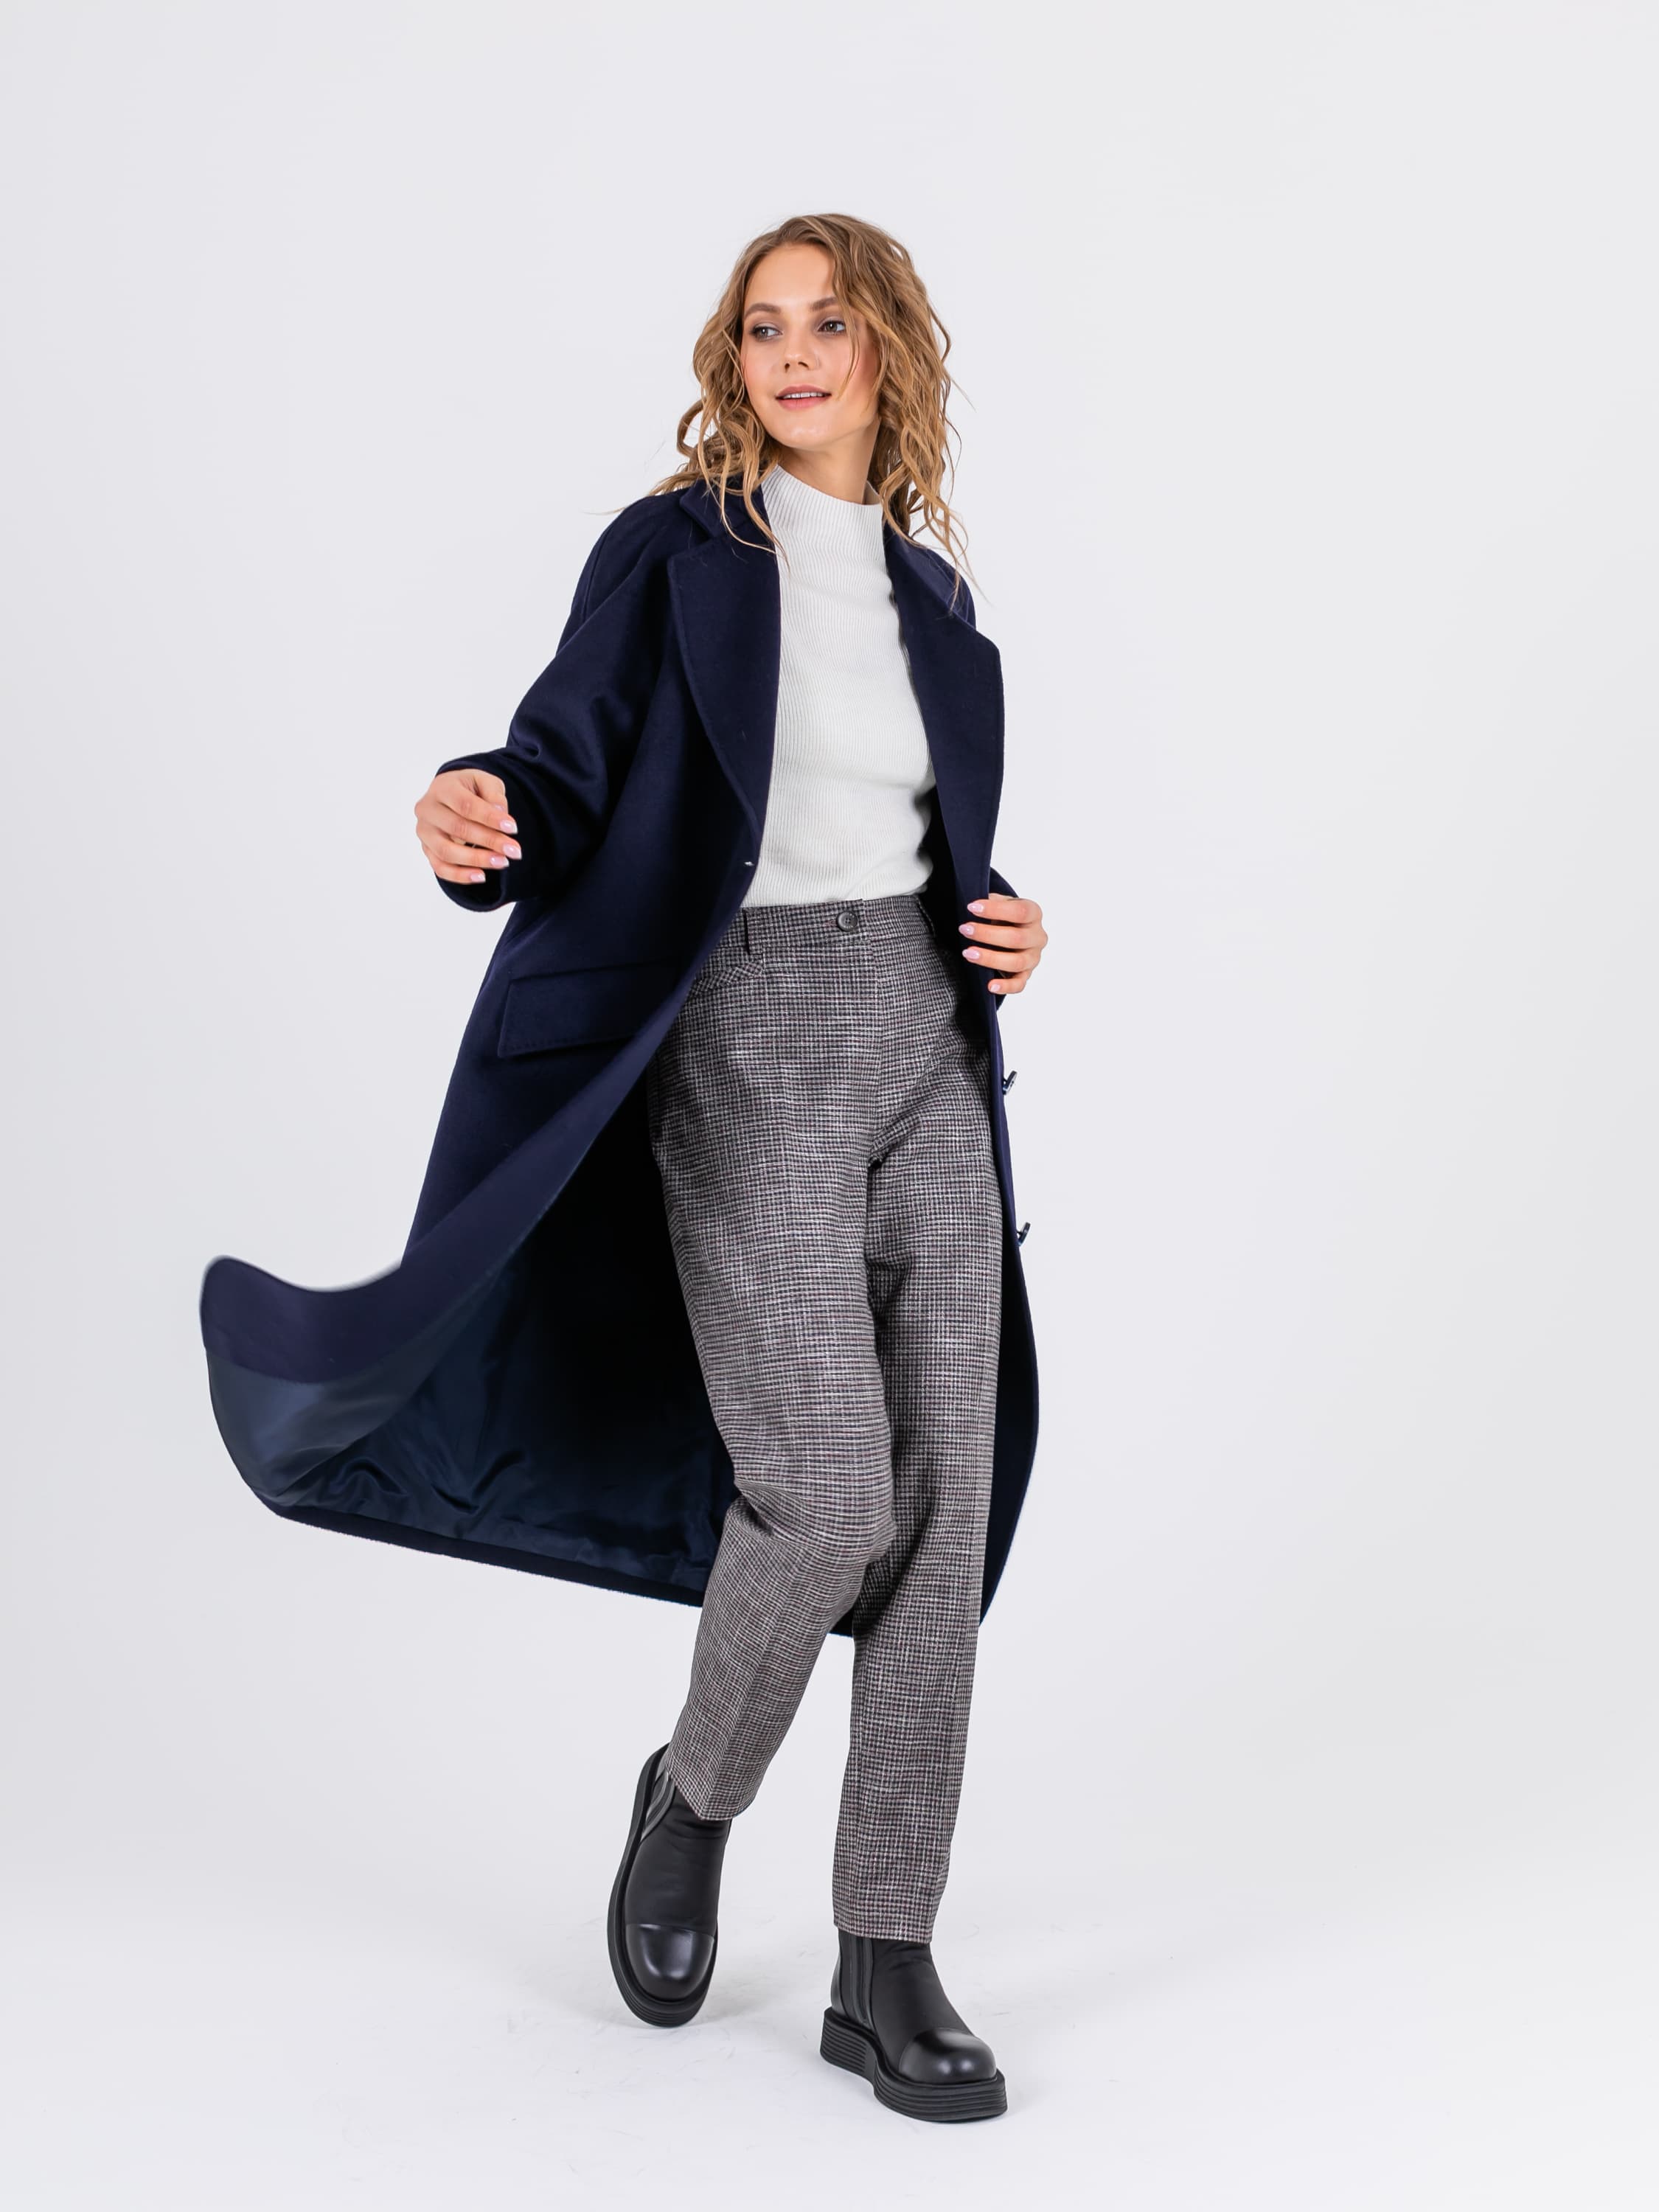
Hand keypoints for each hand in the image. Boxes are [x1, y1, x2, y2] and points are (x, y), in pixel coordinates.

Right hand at [414, 768, 521, 884]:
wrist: (451, 797)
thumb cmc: (471, 790)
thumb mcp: (486, 782)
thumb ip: (494, 794)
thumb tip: (500, 812)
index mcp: (442, 787)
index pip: (465, 805)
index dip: (489, 818)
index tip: (513, 828)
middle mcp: (427, 809)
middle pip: (458, 828)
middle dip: (489, 841)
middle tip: (514, 851)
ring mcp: (424, 831)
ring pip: (446, 851)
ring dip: (477, 860)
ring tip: (502, 862)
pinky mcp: (426, 849)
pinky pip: (440, 867)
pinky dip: (460, 875)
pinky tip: (481, 876)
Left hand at [958, 893, 1046, 995]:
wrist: (1012, 931)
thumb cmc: (1004, 917)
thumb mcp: (1000, 903)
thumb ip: (991, 901)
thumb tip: (975, 903)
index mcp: (1034, 914)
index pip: (1020, 911)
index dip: (995, 909)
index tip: (972, 907)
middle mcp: (1038, 937)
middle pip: (1017, 938)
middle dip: (987, 934)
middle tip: (964, 929)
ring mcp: (1033, 958)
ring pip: (1016, 962)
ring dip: (990, 958)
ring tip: (968, 953)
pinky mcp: (1026, 975)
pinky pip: (1019, 985)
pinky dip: (1005, 987)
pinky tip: (989, 986)